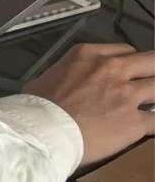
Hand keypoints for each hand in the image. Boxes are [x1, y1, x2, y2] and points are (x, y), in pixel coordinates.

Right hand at [26, 43, 154, 166]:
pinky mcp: (135, 122)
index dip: (131, 63)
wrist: (45, 130)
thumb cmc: (37, 106)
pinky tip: (152, 126)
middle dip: (154, 70)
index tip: (131, 72)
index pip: (125, 50)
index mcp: (89, 54)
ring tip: (153, 102)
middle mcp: (112, 69)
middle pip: (151, 61)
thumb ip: (61, 76)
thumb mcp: (45, 77)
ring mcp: (127, 95)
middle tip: (153, 80)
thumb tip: (59, 85)